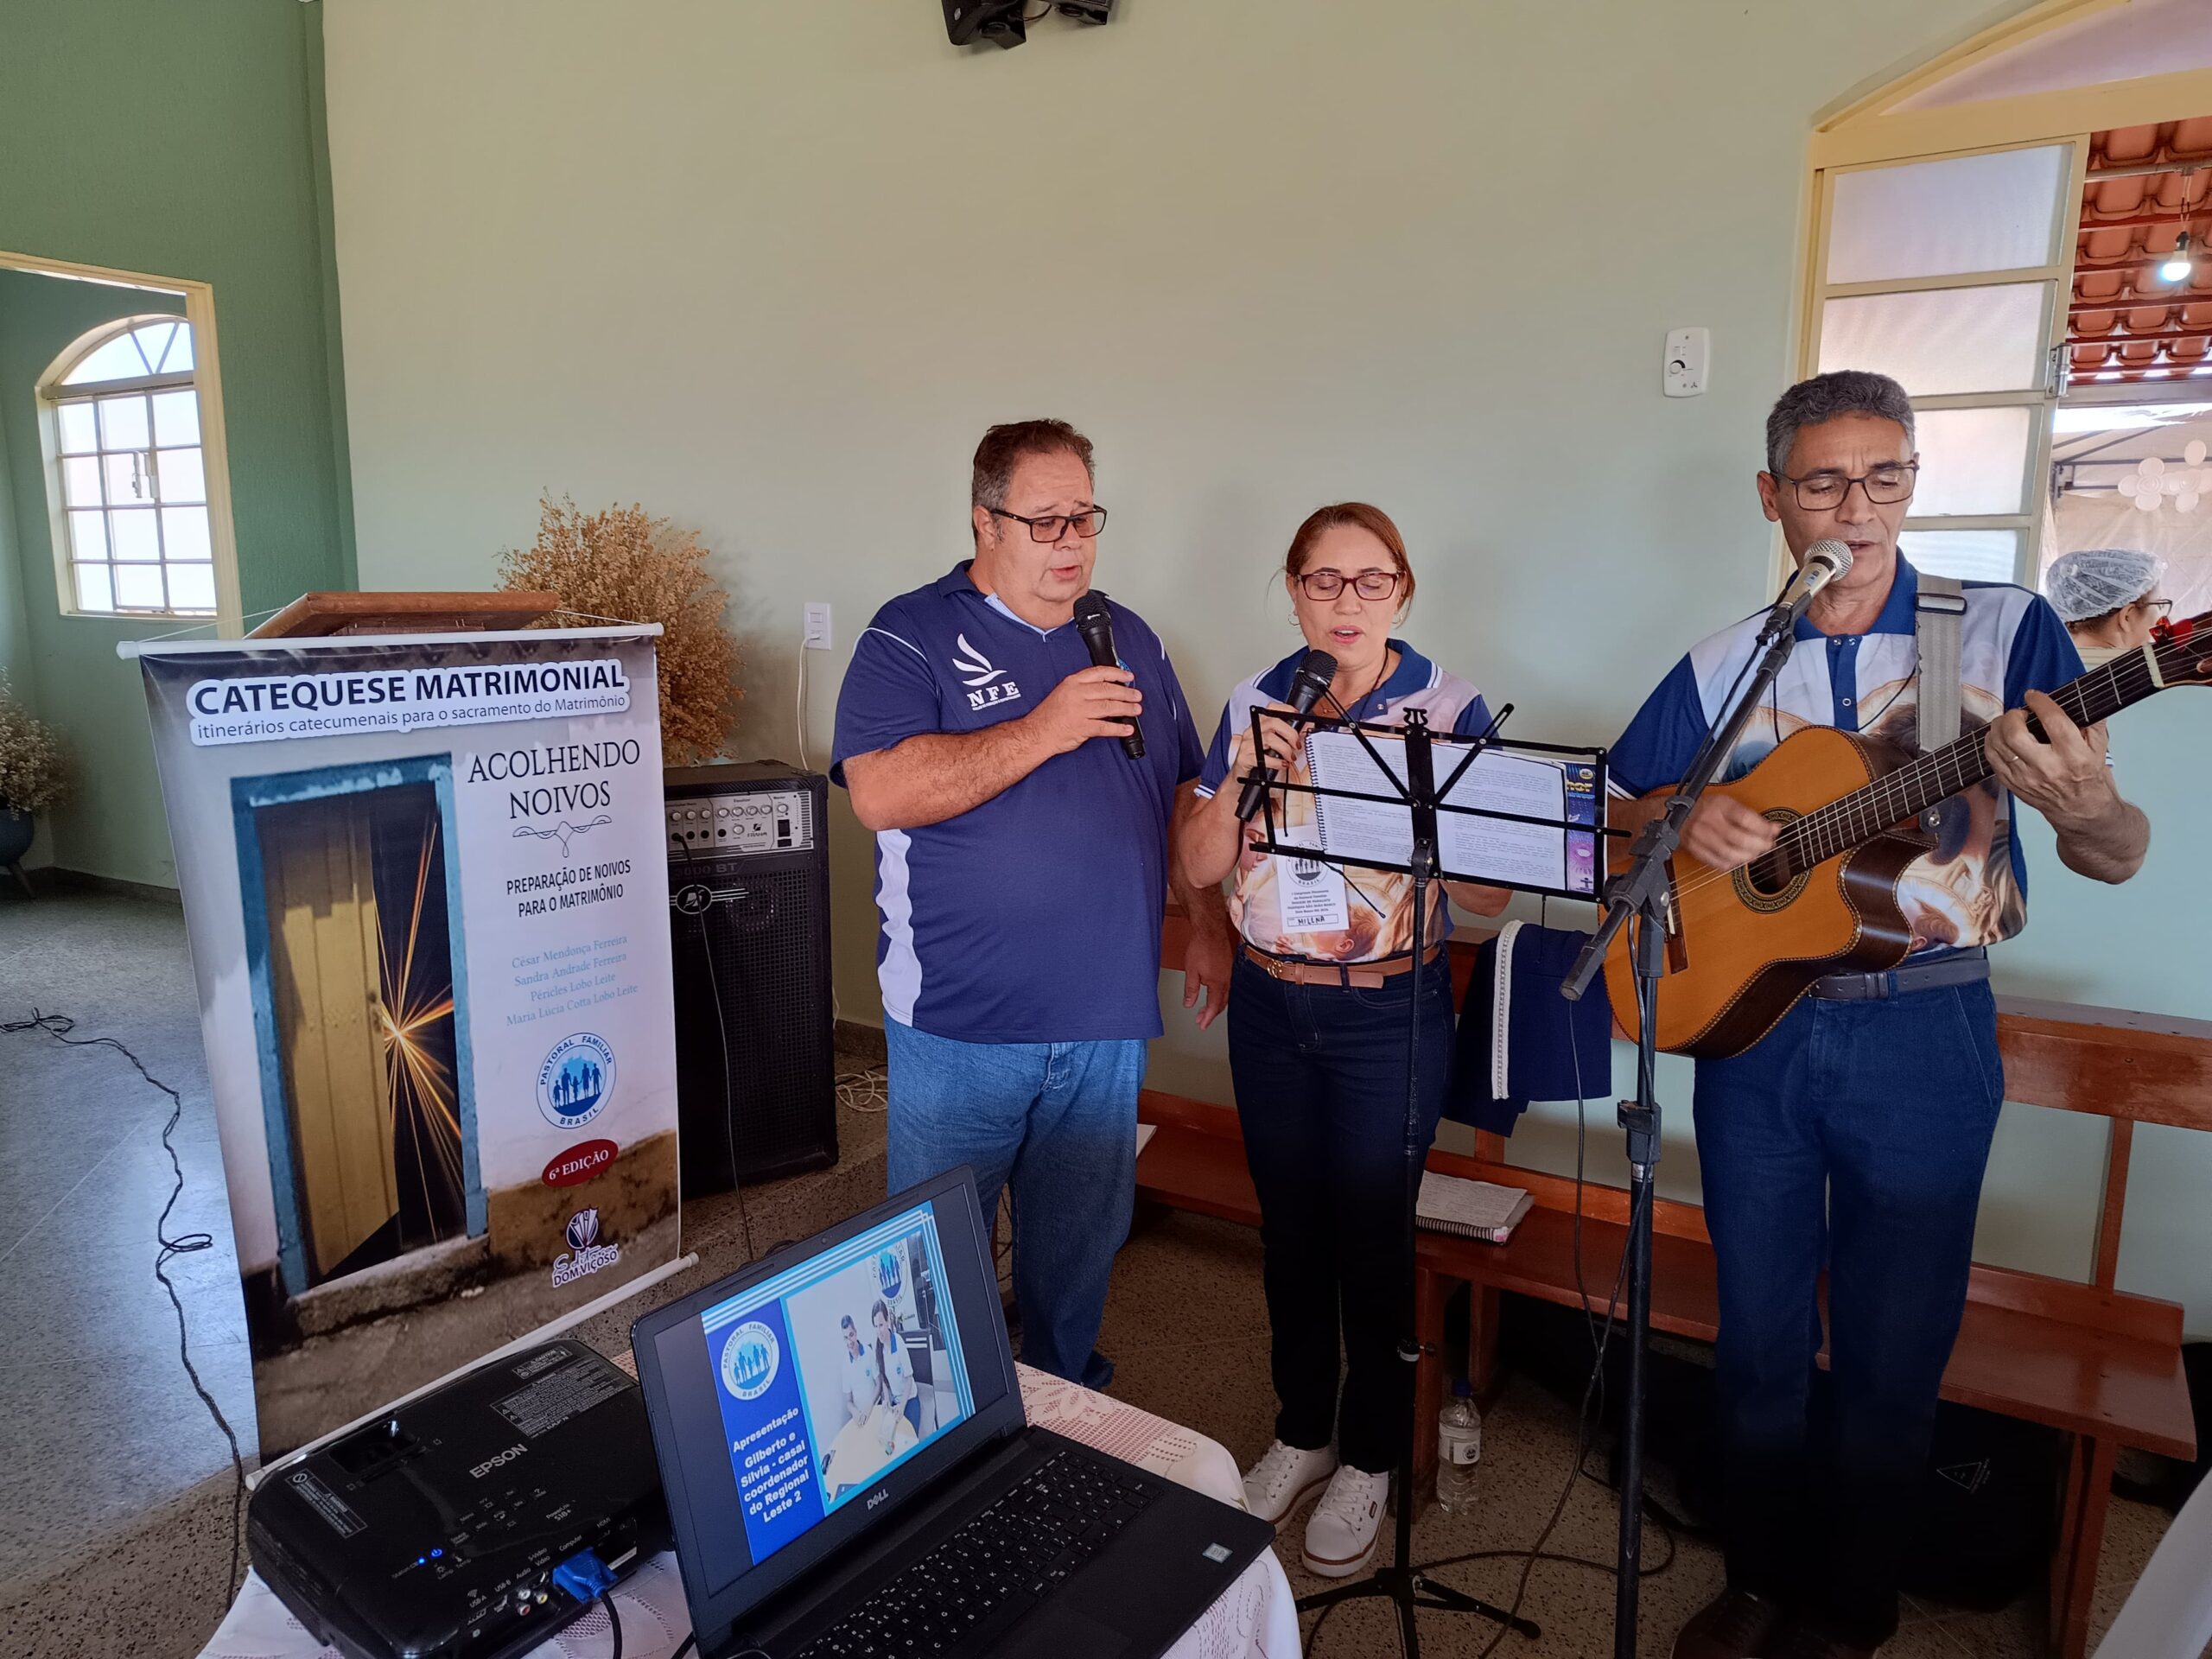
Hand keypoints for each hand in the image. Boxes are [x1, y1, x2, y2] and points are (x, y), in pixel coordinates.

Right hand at [1026, 664, 1142, 755]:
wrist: (1036, 733)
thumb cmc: (1049, 715)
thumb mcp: (1063, 692)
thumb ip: (1083, 688)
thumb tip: (1106, 689)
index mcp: (1073, 682)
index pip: (1100, 673)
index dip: (1118, 673)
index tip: (1129, 677)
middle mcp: (1077, 694)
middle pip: (1108, 690)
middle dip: (1126, 693)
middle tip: (1137, 696)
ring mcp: (1080, 711)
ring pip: (1110, 707)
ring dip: (1127, 709)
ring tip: (1136, 710)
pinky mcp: (1082, 727)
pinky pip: (1105, 727)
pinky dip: (1119, 728)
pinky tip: (1127, 728)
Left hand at [1181, 923, 1234, 1028]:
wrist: (1210, 930)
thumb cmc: (1201, 948)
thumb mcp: (1191, 972)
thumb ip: (1191, 990)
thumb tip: (1189, 1004)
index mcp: (1218, 984)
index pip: (1214, 1007)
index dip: (1208, 1018)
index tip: (1202, 1025)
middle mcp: (1226, 980)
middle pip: (1221, 1003)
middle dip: (1211, 1013)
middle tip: (1201, 1019)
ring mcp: (1228, 973)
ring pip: (1224, 995)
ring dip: (1215, 1004)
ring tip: (1204, 1009)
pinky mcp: (1228, 966)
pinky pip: (1226, 986)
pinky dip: (1219, 994)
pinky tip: (1213, 992)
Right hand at [1221, 703, 1303, 804]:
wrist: (1239, 775)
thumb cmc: (1256, 758)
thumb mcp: (1270, 745)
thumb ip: (1285, 737)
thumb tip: (1303, 731)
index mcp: (1258, 724)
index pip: (1271, 709)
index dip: (1285, 709)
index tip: (1296, 715)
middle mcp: (1252, 731)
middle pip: (1273, 722)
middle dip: (1290, 733)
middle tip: (1296, 744)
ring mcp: (1247, 744)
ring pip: (1269, 738)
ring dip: (1285, 749)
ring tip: (1290, 757)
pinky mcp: (1245, 757)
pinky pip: (1263, 757)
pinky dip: (1276, 762)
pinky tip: (1282, 765)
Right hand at [1680, 793, 1777, 869]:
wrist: (1677, 815)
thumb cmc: (1707, 808)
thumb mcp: (1727, 803)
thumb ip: (1750, 816)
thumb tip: (1774, 828)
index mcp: (1719, 805)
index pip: (1745, 818)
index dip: (1763, 827)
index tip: (1774, 830)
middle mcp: (1708, 820)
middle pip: (1738, 838)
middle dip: (1759, 845)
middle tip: (1768, 845)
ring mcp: (1700, 836)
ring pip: (1729, 853)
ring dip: (1747, 856)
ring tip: (1756, 853)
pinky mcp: (1695, 850)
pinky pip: (1717, 862)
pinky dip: (1733, 864)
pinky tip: (1739, 859)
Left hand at [1985, 690, 2114, 830]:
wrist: (2081, 810)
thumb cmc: (2088, 777)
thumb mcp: (2099, 748)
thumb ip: (2092, 722)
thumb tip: (2081, 699)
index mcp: (2073, 755)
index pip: (2053, 722)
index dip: (2040, 703)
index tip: (2034, 696)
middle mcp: (2047, 768)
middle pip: (2015, 735)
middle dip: (2012, 716)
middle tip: (2019, 713)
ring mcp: (2026, 778)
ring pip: (1998, 746)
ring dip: (1998, 727)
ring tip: (2008, 723)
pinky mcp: (2013, 785)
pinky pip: (1991, 760)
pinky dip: (1991, 744)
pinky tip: (2000, 737)